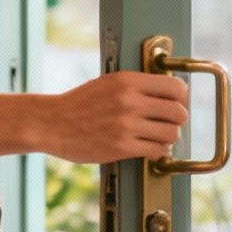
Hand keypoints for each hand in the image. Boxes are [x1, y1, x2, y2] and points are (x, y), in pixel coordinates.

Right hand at [38, 72, 189, 162]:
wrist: (51, 123)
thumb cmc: (79, 104)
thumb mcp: (108, 83)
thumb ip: (136, 86)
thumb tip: (169, 93)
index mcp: (127, 81)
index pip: (175, 87)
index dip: (181, 97)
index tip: (176, 103)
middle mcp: (130, 101)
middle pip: (179, 112)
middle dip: (177, 119)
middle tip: (168, 122)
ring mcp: (126, 125)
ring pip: (172, 133)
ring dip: (168, 137)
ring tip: (157, 136)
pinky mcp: (122, 147)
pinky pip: (157, 151)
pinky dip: (157, 151)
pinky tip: (148, 147)